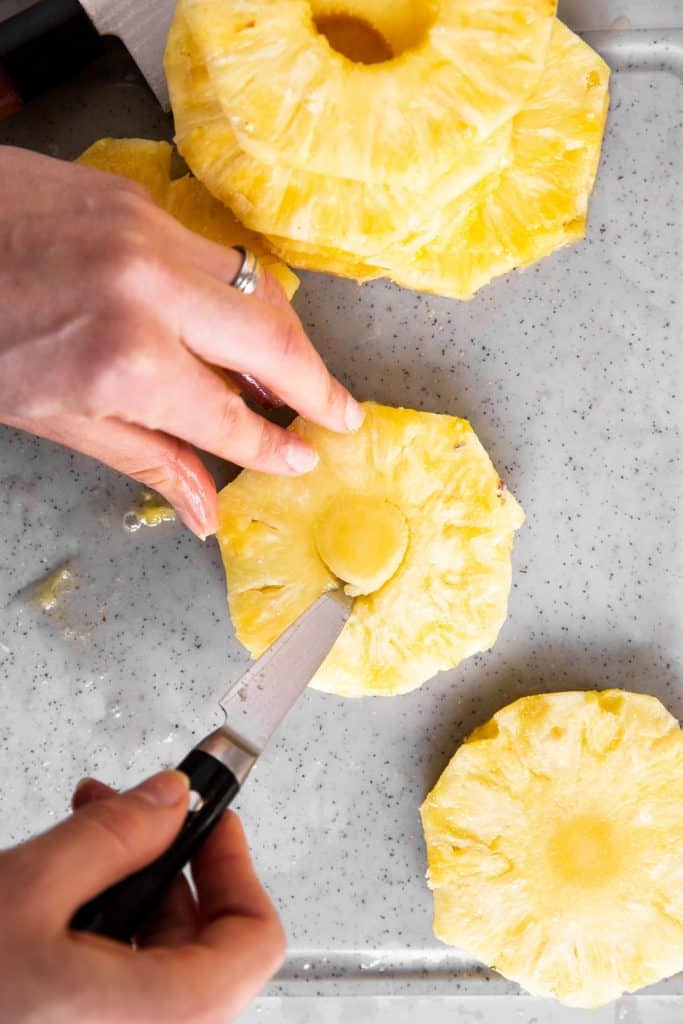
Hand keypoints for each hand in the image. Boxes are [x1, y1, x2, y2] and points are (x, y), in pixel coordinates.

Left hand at [0, 146, 363, 536]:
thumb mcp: (53, 417)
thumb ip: (146, 458)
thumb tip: (206, 510)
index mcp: (123, 361)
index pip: (230, 417)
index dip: (274, 446)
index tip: (303, 458)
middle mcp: (149, 290)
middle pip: (274, 340)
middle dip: (319, 384)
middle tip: (343, 414)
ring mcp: (147, 233)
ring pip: (255, 288)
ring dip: (286, 336)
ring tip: (297, 375)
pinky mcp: (137, 198)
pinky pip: (215, 255)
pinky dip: (237, 295)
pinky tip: (233, 324)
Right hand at [0, 770, 284, 1022]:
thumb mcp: (29, 890)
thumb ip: (114, 836)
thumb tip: (171, 799)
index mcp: (158, 1017)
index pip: (256, 941)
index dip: (237, 866)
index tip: (208, 820)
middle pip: (207, 943)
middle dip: (168, 861)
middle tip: (132, 809)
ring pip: (159, 956)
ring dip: (128, 882)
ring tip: (83, 830)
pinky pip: (118, 977)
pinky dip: (100, 922)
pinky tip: (59, 884)